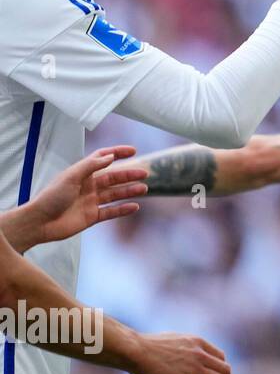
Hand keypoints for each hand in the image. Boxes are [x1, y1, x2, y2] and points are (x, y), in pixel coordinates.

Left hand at [13, 146, 146, 249]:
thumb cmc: (51, 197)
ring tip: (144, 188)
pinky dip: (123, 209)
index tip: (133, 151)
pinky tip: (134, 206)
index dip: (117, 153)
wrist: (40, 222)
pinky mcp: (92, 216)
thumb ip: (91, 166)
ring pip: (115, 194)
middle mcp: (88, 186)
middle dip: (129, 174)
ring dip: (129, 190)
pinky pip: (112, 211)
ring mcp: (91, 201)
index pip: (102, 159)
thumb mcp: (70, 177)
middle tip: (145, 173)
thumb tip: (111, 157)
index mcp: (82, 174)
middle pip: (113, 177)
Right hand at [125, 332, 232, 373]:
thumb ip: (183, 346)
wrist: (136, 351)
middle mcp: (201, 354)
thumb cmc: (146, 345)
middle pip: (225, 370)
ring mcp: (195, 368)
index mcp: (198, 342)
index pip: (221, 356)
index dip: (222, 368)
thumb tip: (181, 352)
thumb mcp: (172, 339)